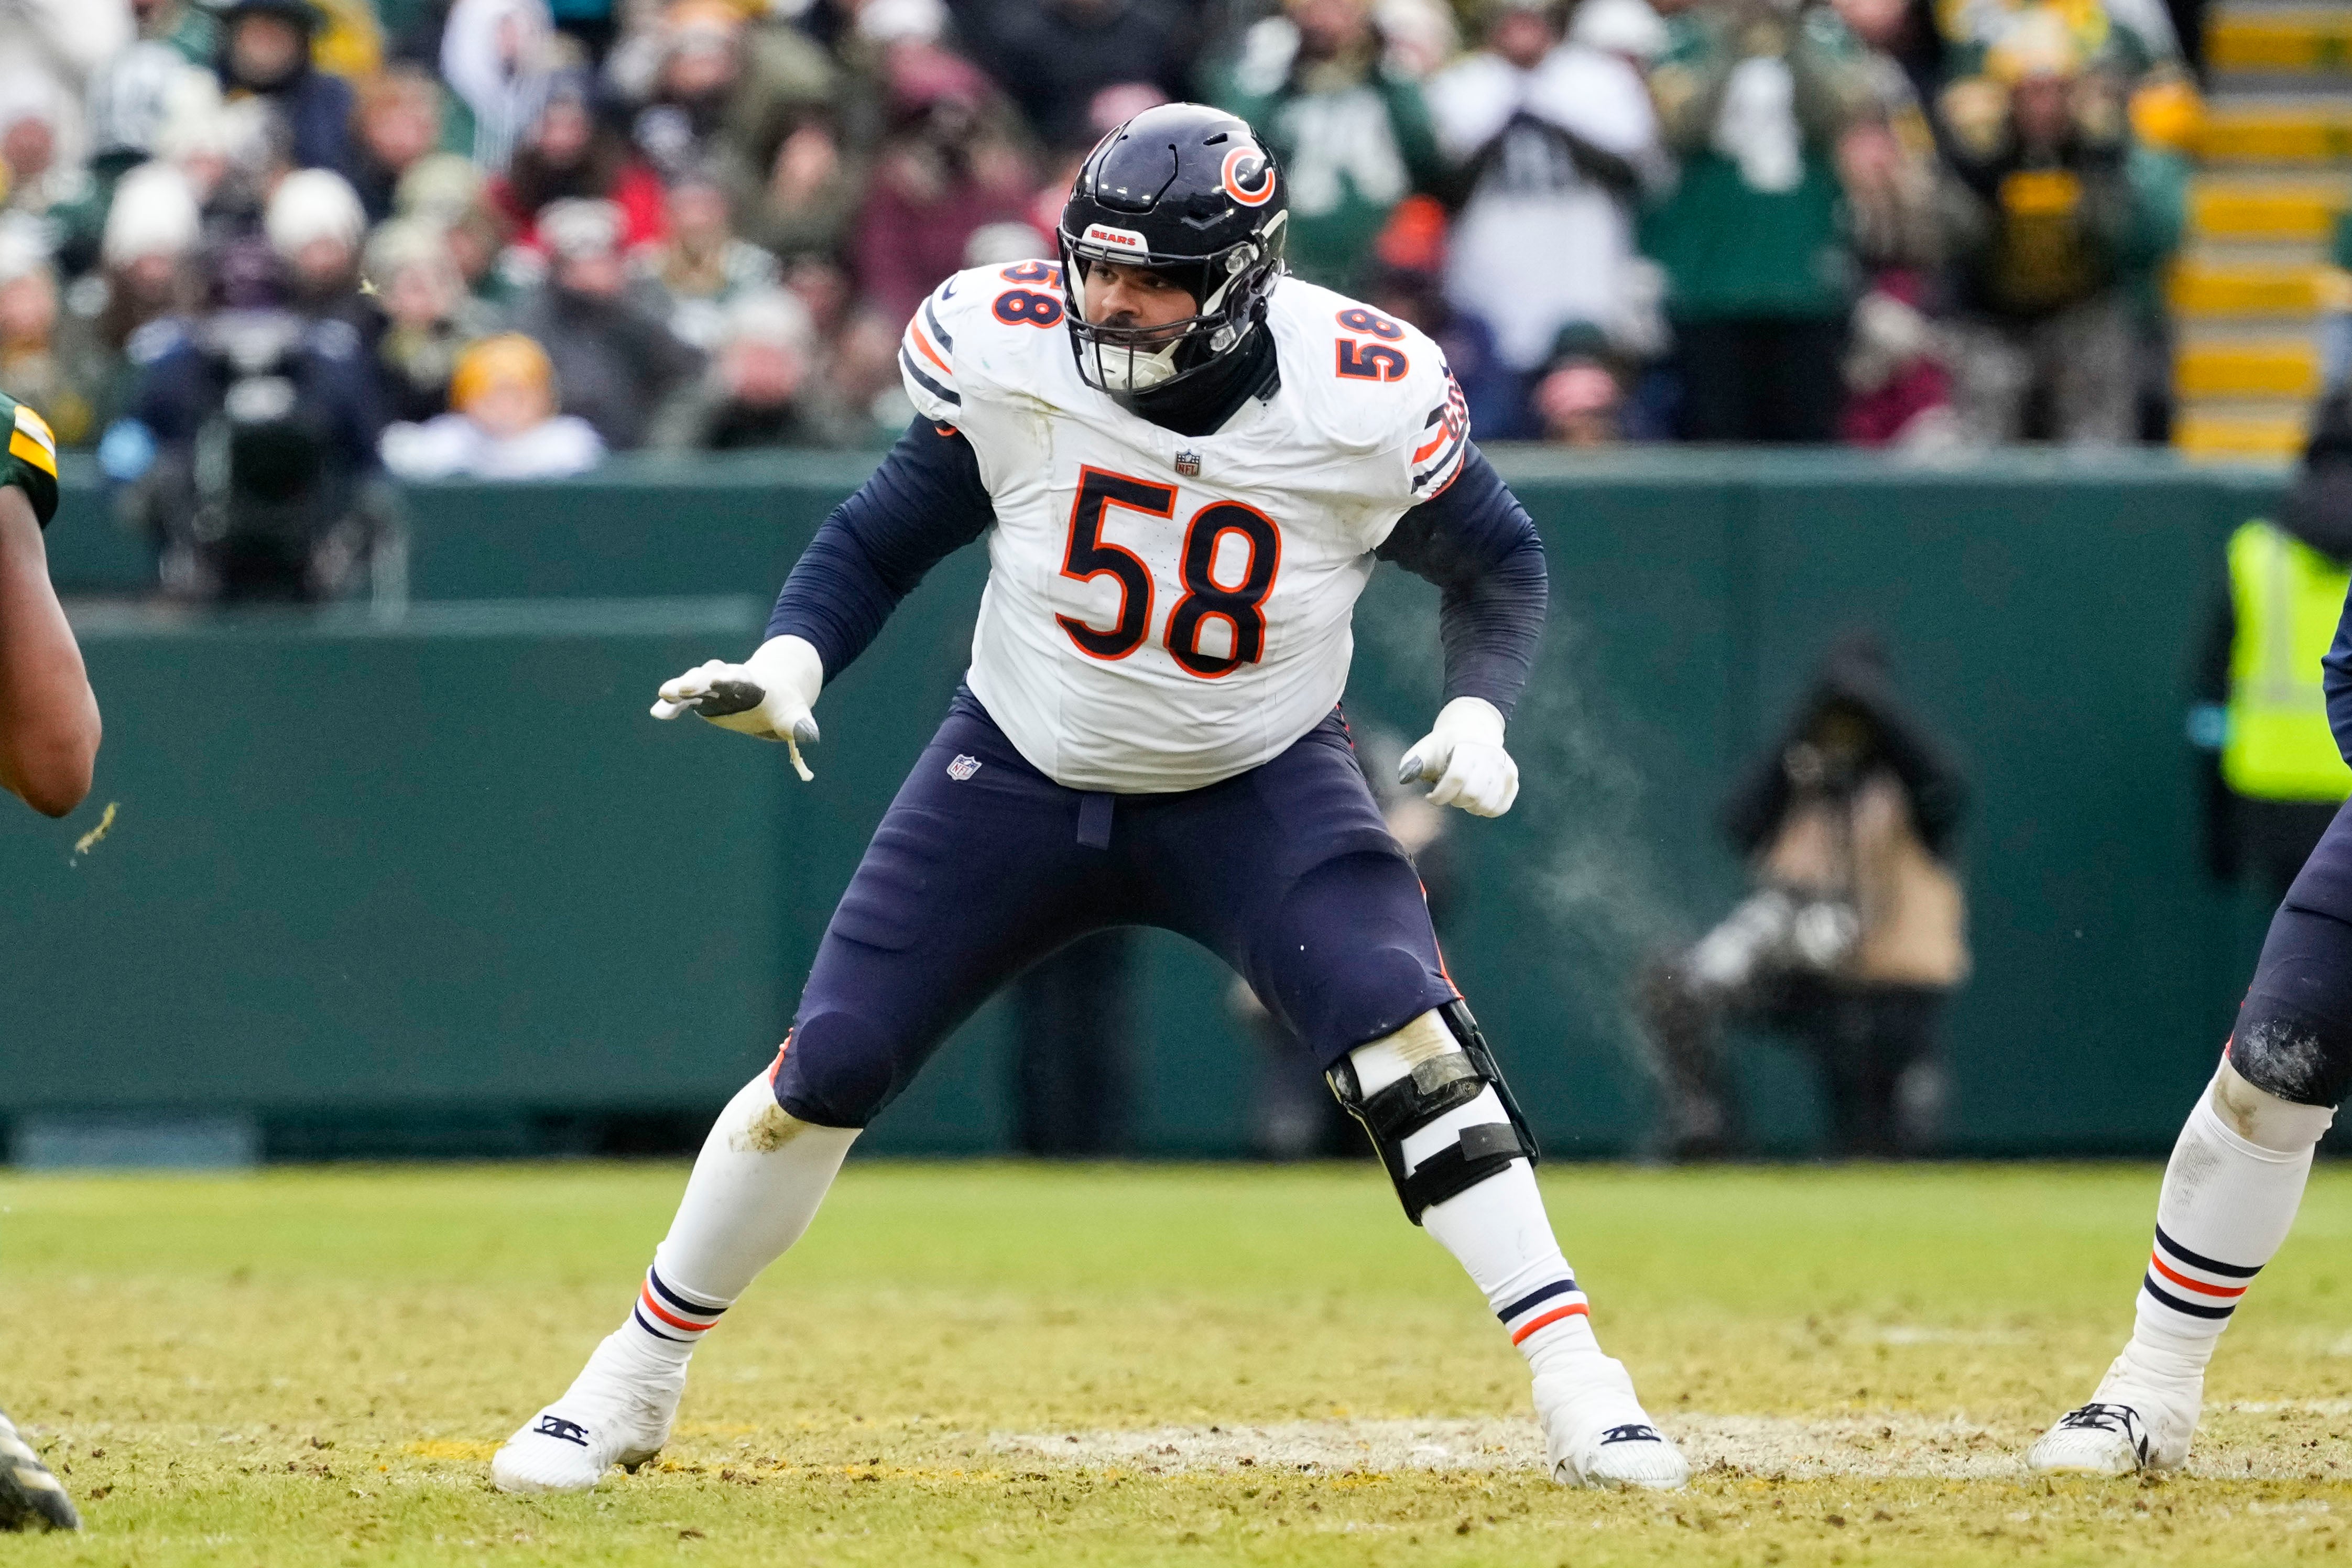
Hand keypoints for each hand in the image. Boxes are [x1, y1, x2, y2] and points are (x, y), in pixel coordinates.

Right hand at [652, 635, 824, 776]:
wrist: (773, 691)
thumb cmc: (785, 705)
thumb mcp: (795, 714)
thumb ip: (799, 725)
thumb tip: (810, 736)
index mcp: (752, 682)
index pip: (740, 680)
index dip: (730, 681)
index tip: (719, 682)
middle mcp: (729, 680)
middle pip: (712, 676)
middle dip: (700, 680)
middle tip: (687, 686)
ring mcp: (713, 688)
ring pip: (694, 683)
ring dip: (681, 688)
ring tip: (665, 695)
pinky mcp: (703, 699)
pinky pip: (684, 701)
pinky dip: (672, 705)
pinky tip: (658, 712)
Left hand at [1398, 696, 1518, 817]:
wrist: (1473, 730)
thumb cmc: (1444, 745)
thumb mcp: (1425, 748)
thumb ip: (1412, 761)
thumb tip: (1404, 778)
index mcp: (1467, 746)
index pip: (1456, 777)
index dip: (1440, 794)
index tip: (1430, 797)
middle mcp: (1491, 755)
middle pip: (1472, 794)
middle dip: (1454, 800)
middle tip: (1449, 794)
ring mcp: (1505, 767)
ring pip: (1487, 804)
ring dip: (1469, 806)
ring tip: (1462, 795)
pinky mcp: (1513, 779)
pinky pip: (1500, 807)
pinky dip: (1486, 810)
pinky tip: (1476, 800)